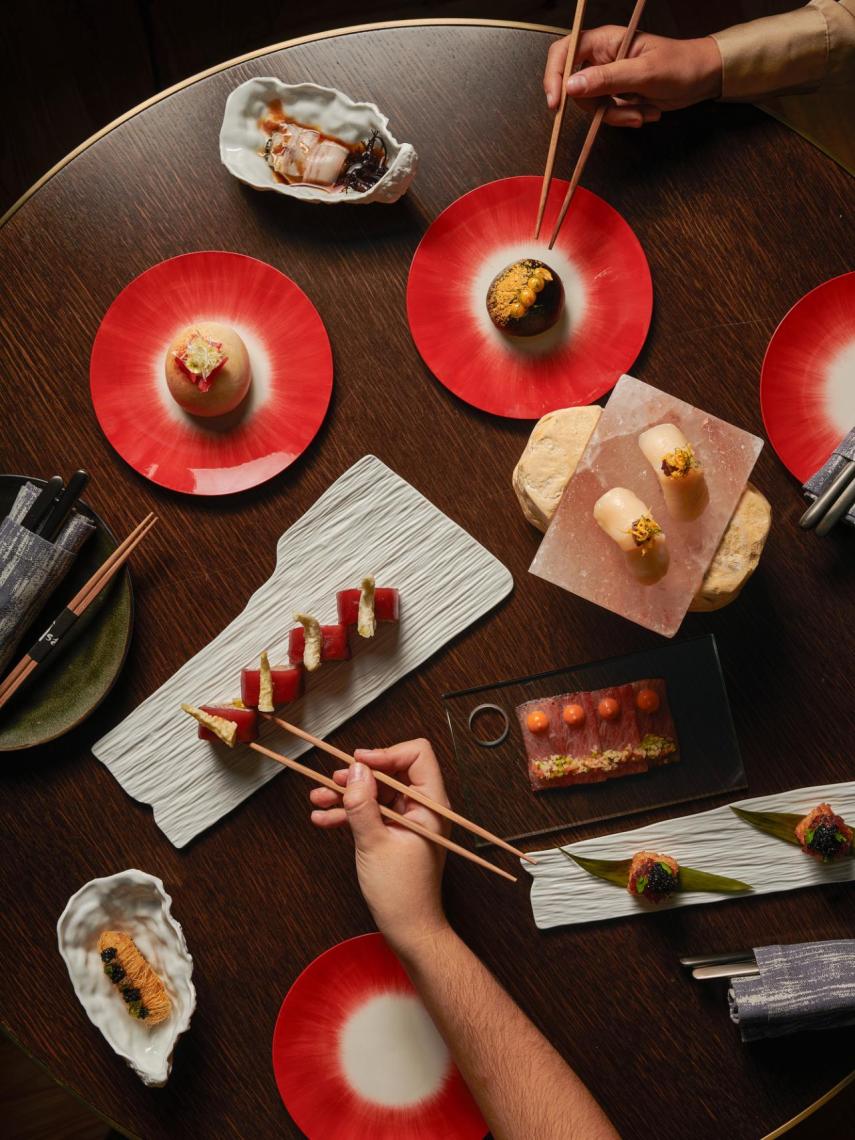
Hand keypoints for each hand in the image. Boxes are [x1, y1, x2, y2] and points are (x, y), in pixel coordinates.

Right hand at [309, 738, 450, 952]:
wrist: (408, 929)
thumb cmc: (401, 893)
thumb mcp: (374, 843)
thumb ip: (362, 804)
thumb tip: (355, 769)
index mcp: (431, 805)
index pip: (417, 755)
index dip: (386, 753)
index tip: (358, 762)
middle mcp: (422, 807)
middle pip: (391, 772)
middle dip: (358, 776)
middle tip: (331, 781)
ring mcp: (408, 820)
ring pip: (376, 793)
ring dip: (347, 795)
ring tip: (317, 798)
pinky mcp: (394, 832)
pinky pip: (372, 812)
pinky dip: (349, 813)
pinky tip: (324, 818)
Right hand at [544, 26, 721, 125]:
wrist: (702, 79)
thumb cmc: (680, 65)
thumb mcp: (643, 73)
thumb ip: (606, 79)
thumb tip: (570, 87)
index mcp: (605, 41)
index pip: (564, 52)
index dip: (554, 76)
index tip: (556, 103)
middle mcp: (602, 58)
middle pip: (575, 87)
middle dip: (596, 107)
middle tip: (621, 112)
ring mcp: (609, 78)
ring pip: (591, 106)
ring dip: (615, 116)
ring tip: (641, 114)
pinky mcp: (617, 95)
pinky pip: (605, 114)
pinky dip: (623, 119)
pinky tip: (644, 113)